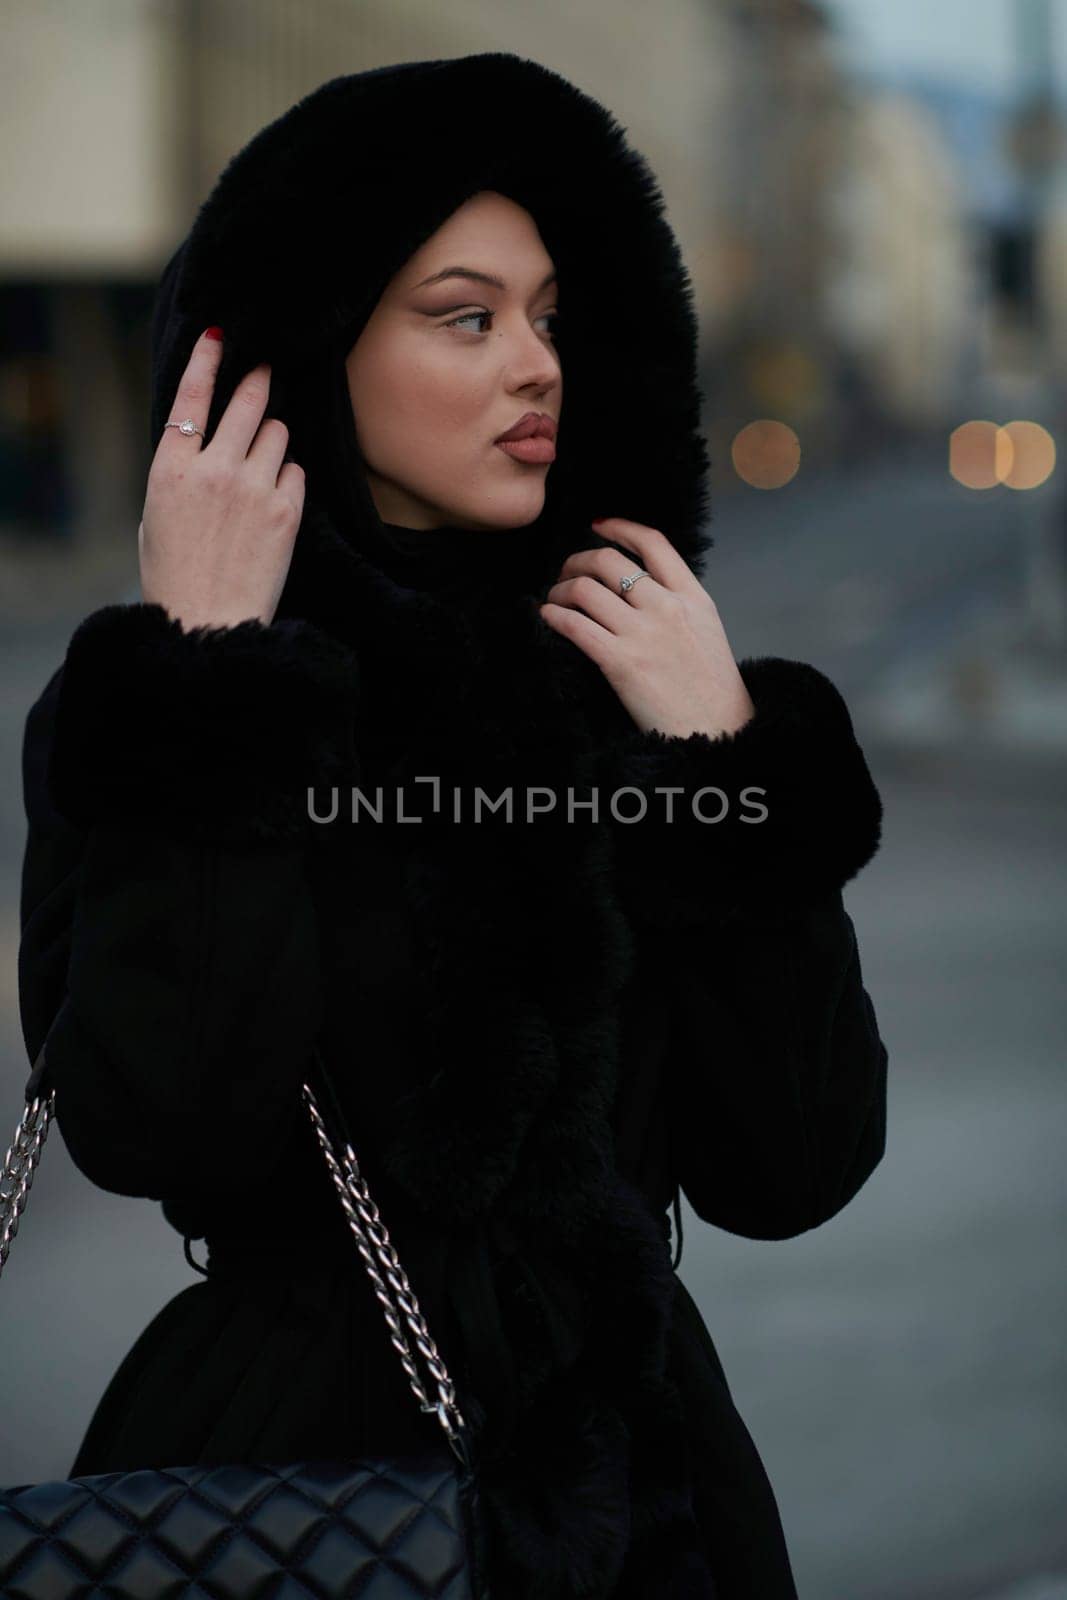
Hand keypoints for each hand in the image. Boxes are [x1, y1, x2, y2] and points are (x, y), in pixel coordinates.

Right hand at [138, 329, 305, 631]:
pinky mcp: (285, 511)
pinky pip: (295, 471)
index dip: (206, 359)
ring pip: (278, 434)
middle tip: (266, 371)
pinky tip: (275, 498)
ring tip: (263, 462)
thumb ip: (179, 477)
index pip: (192, 396)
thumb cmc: (174, 577)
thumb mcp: (155, 519)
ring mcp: (253, 488)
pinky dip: (287, 477)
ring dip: (273, 440)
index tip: (219, 334)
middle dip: (258, 381)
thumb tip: (201, 451)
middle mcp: (213, 469)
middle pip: (247, 402)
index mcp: (170, 468)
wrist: (208, 624)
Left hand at [539, 517, 755, 738]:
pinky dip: (554, 616)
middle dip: (577, 560)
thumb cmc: (711, 688)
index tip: (597, 525)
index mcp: (692, 596)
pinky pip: (574, 625)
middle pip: (608, 561)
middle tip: (566, 572)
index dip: (619, 527)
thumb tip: (640, 585)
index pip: (653, 543)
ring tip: (554, 600)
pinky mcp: (620, 662)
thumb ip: (678, 602)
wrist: (716, 730)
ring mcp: (642, 634)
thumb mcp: (706, 629)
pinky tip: (548, 617)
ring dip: (559, 591)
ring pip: (584, 590)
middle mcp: (666, 608)